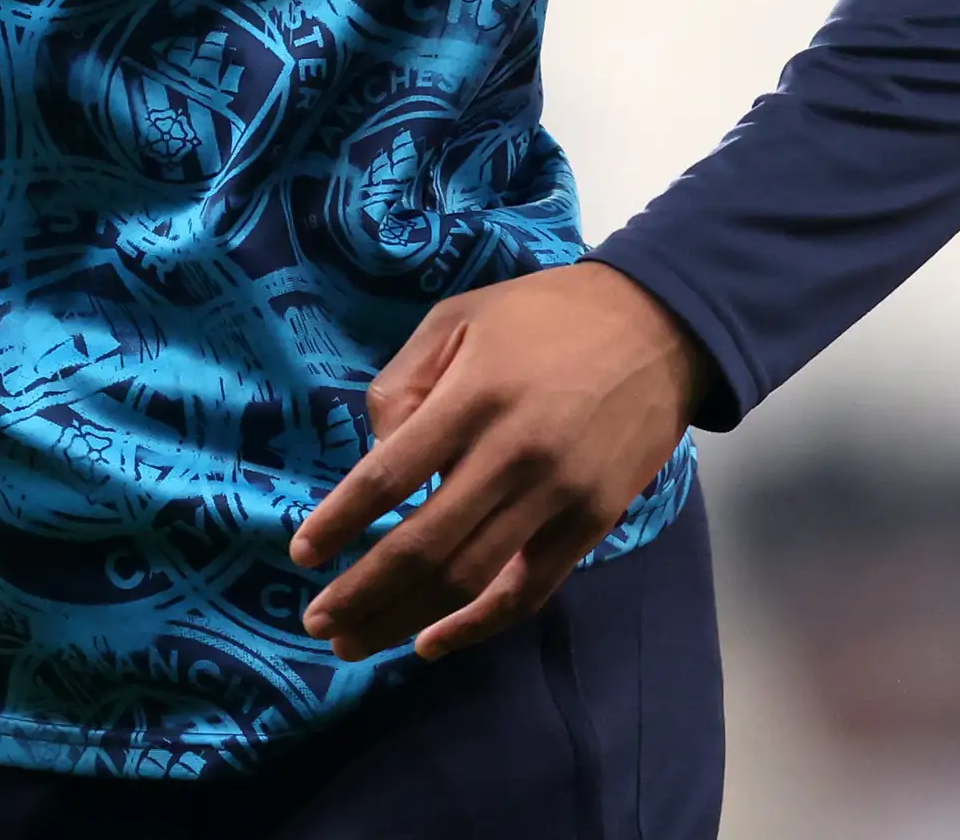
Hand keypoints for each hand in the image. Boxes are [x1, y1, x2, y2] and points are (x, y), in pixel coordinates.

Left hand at [289, 260, 712, 662]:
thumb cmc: (542, 317)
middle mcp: (512, 453)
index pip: (388, 476)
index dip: (339, 522)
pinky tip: (432, 642)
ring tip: (354, 641)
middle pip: (423, 544)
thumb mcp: (457, 317)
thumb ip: (404, 382)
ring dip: (404, 618)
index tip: (303, 555)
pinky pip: (527, 591)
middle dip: (362, 592)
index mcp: (473, 396)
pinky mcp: (590, 523)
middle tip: (316, 622)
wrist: (657, 328)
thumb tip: (378, 454)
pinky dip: (478, 626)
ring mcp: (557, 495)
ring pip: (469, 578)